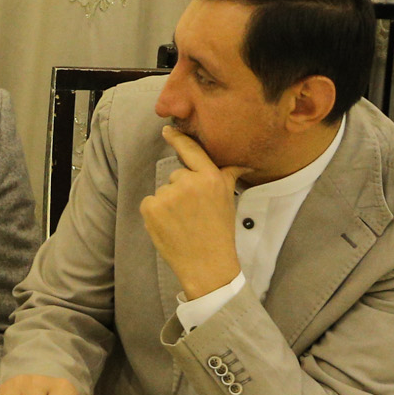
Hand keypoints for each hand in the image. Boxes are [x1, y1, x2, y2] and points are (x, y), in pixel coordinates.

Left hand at [140, 127, 247, 299]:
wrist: (207, 264)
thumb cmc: (219, 232)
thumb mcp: (228, 200)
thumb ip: (228, 176)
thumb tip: (244, 162)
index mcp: (211, 177)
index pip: (191, 150)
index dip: (177, 138)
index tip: (166, 130)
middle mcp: (189, 182)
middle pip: (176, 176)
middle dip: (181, 191)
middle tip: (193, 213)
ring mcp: (168, 194)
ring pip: (163, 191)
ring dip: (168, 204)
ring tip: (183, 223)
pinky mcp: (151, 207)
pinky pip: (150, 203)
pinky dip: (155, 214)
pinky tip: (170, 227)